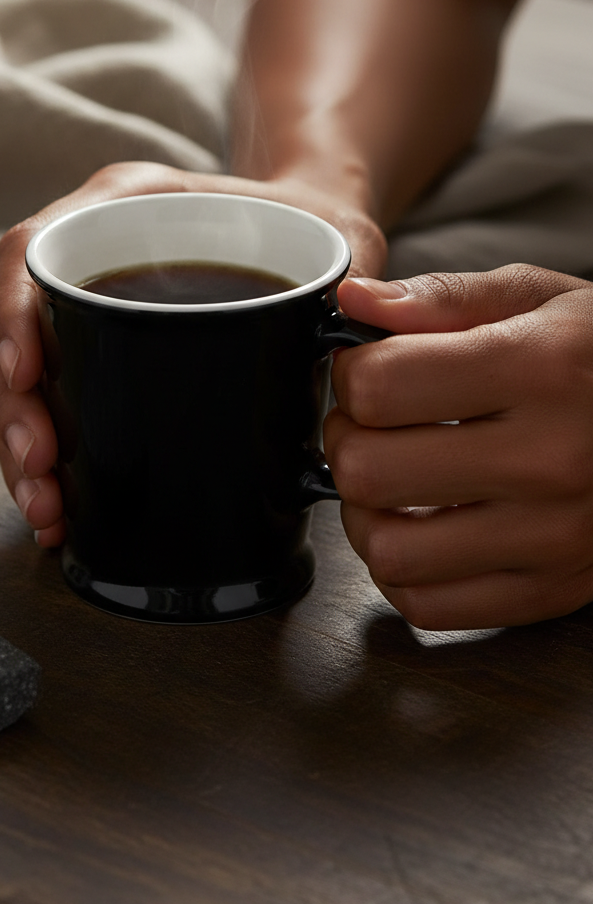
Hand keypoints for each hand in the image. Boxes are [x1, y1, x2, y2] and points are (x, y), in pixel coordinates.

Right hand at [0, 160, 385, 546]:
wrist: (313, 229)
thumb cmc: (317, 224)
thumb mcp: (336, 233)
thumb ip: (349, 269)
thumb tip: (352, 325)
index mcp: (125, 204)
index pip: (33, 249)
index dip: (15, 314)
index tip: (28, 374)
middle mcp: (90, 251)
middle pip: (12, 327)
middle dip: (14, 408)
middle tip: (41, 472)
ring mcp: (88, 306)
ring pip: (19, 378)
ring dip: (20, 449)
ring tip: (48, 511)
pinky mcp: (98, 356)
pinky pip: (51, 405)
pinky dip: (47, 460)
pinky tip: (58, 512)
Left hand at [325, 265, 592, 629]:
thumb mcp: (539, 298)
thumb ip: (442, 299)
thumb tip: (355, 303)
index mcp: (542, 370)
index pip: (380, 387)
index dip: (352, 374)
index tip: (367, 371)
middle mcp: (551, 460)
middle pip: (369, 472)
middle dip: (347, 441)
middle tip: (370, 426)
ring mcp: (554, 536)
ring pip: (389, 551)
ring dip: (366, 514)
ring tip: (391, 480)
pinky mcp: (552, 590)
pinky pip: (430, 606)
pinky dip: (404, 571)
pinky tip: (423, 527)